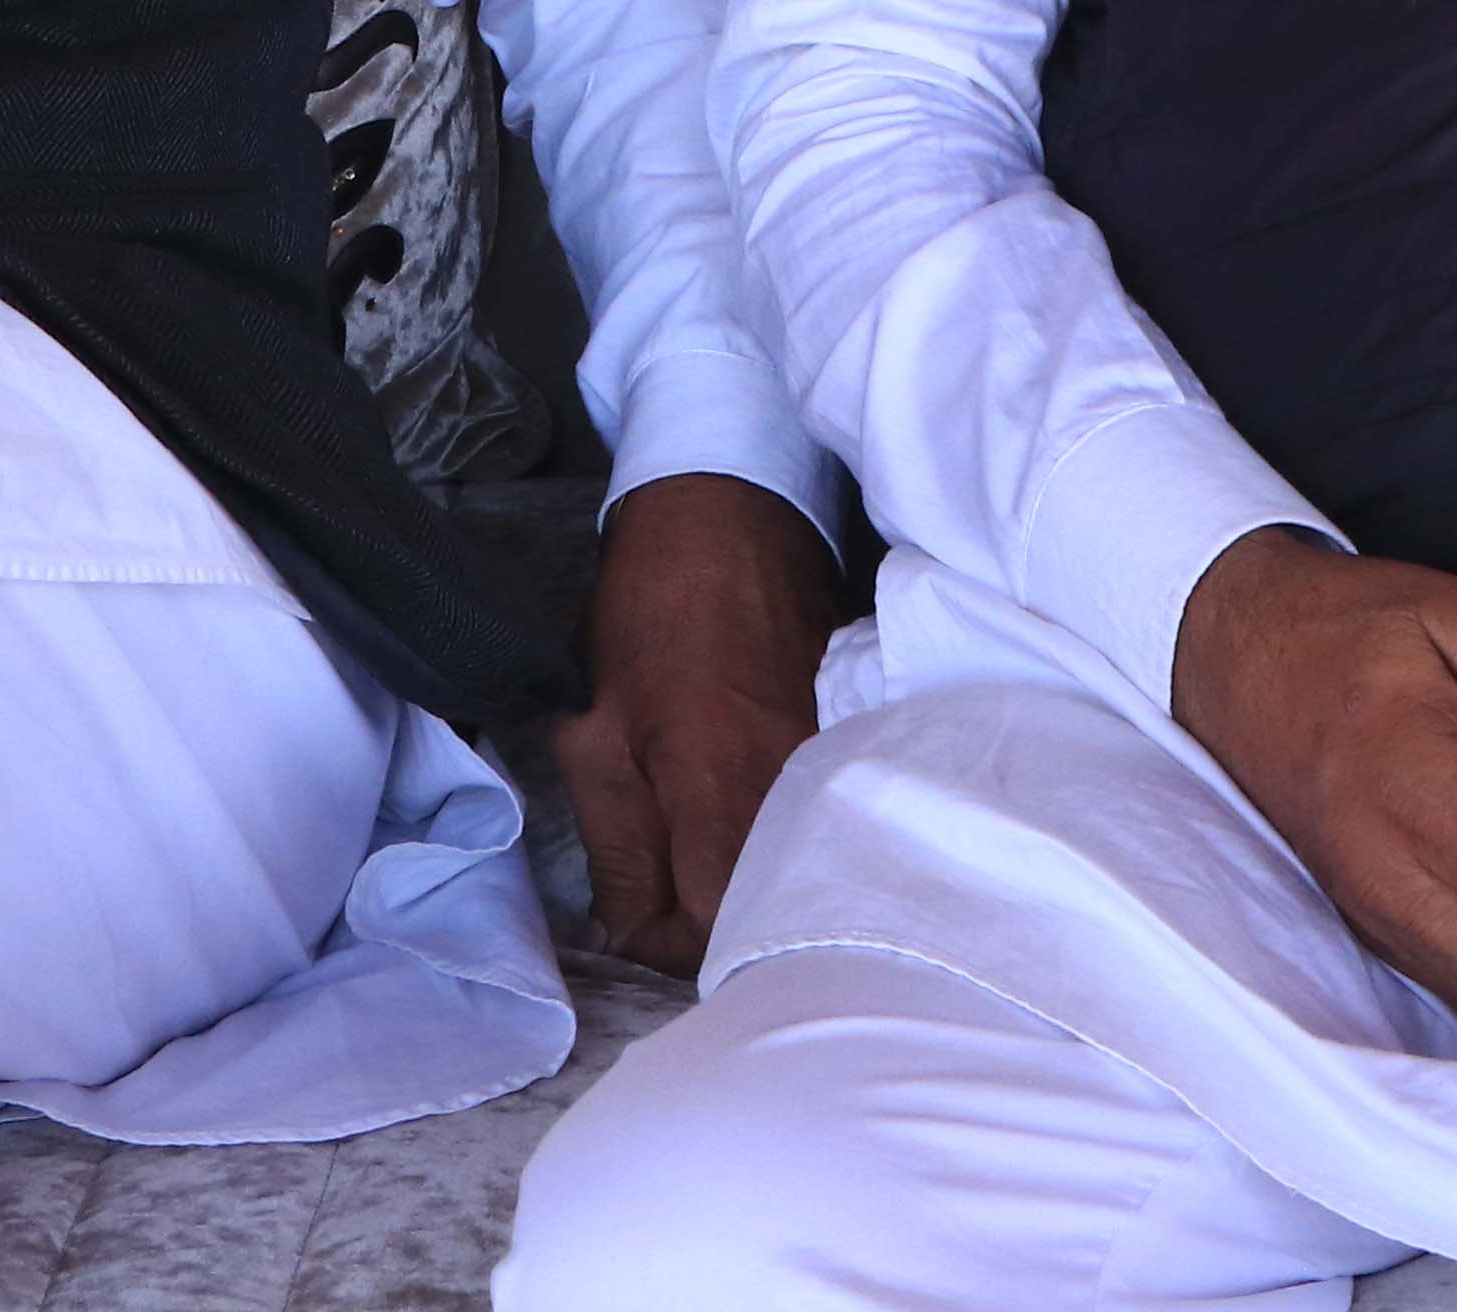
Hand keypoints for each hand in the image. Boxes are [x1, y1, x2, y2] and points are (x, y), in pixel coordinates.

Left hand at [556, 473, 840, 975]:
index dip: (664, 944)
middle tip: (666, 885)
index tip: (637, 913)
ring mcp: (840, 766)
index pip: (708, 934)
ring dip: (751, 877)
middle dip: (711, 921)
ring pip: (800, 870)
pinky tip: (756, 803)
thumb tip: (626, 935)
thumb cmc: (649, 613)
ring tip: (707, 838)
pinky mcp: (862, 742)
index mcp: (719, 793)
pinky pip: (828, 821)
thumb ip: (615, 851)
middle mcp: (795, 792)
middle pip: (765, 913)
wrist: (730, 511)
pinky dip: (790, 832)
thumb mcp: (595, 734)